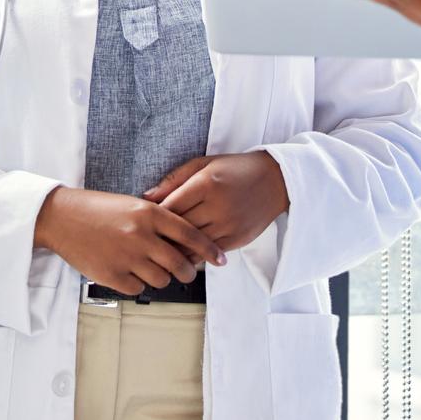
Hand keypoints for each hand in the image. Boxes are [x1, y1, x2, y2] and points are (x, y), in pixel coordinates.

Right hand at [33, 187, 224, 294]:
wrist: (61, 217)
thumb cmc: (97, 209)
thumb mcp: (132, 205)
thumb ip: (158, 221)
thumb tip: (184, 243)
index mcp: (149, 213)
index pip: (191, 235)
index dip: (210, 250)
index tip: (221, 259)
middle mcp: (141, 235)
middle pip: (181, 264)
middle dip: (188, 271)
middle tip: (187, 272)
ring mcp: (127, 256)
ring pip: (162, 279)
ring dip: (161, 277)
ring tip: (149, 267)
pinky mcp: (113, 275)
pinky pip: (139, 288)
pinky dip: (138, 283)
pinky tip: (128, 271)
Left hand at [144, 153, 288, 250]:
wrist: (276, 180)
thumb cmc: (236, 169)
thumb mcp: (204, 164)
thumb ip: (174, 180)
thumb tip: (146, 197)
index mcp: (206, 184)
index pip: (170, 207)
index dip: (154, 217)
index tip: (144, 221)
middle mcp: (218, 206)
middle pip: (179, 228)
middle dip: (161, 235)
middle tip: (146, 240)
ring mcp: (229, 224)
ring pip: (192, 245)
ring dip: (175, 249)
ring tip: (161, 250)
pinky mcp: (238, 239)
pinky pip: (209, 253)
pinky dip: (194, 255)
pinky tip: (184, 253)